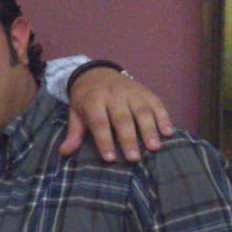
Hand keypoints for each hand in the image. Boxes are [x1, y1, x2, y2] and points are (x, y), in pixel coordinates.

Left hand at [59, 66, 173, 162]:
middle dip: (129, 138)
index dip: (104, 140)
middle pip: (122, 118)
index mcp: (93, 100)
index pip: (99, 122)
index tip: (110, 158)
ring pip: (142, 110)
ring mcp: (131, 91)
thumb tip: (64, 152)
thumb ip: (74, 133)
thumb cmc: (86, 99)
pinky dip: (164, 117)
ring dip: (149, 129)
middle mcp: (113, 95)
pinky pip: (156, 103)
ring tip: (154, 147)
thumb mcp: (76, 113)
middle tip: (134, 158)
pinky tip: (168, 132)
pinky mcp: (145, 90)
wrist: (96, 72)